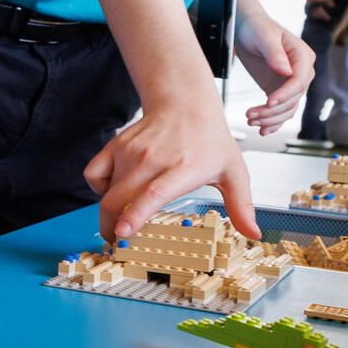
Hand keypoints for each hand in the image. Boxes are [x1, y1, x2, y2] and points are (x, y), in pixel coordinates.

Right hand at [83, 96, 257, 242]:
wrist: (185, 102)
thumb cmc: (209, 140)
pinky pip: (94, 174)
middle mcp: (153, 160)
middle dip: (112, 228)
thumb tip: (253, 233)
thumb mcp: (233, 171)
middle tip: (118, 244)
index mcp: (183, 168)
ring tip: (120, 221)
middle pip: (120, 199)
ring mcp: (131, 152)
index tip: (123, 233)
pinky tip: (115, 190)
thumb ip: (241, 205)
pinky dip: (99, 187)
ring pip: (106, 191)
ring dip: (109, 212)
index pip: (153, 193)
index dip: (136, 214)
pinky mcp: (116, 146)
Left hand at [233, 18, 313, 135]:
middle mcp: (302, 72)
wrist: (246, 28)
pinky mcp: (280, 90)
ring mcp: (292, 83)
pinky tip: (262, 129)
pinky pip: (282, 111)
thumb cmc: (257, 28)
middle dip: (272, 111)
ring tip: (251, 120)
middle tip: (251, 115)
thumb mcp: (264, 37)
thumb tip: (286, 72)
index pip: (300, 81)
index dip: (285, 94)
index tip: (268, 102)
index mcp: (303, 56)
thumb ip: (275, 54)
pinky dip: (273, 122)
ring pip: (288, 109)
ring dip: (271, 119)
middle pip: (293, 99)